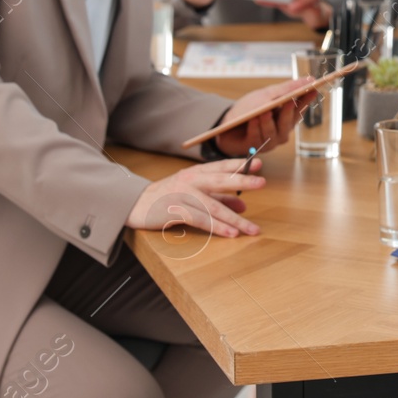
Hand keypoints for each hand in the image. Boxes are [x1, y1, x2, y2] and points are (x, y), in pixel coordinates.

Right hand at [126, 157, 266, 238]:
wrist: (135, 204)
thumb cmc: (168, 197)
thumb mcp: (194, 194)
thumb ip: (219, 198)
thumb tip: (244, 205)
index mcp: (195, 173)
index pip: (221, 166)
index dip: (240, 165)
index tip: (259, 164)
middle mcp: (190, 180)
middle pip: (219, 180)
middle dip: (242, 181)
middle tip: (262, 183)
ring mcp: (182, 195)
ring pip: (212, 206)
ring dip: (234, 219)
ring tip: (251, 228)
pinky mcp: (174, 211)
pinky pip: (200, 219)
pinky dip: (216, 227)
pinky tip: (230, 234)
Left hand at [214, 76, 315, 157]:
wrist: (226, 122)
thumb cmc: (249, 108)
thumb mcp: (267, 94)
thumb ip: (287, 89)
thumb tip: (310, 80)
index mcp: (286, 118)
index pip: (300, 109)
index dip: (306, 100)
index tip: (313, 89)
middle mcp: (281, 132)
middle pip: (288, 123)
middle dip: (287, 112)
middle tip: (288, 101)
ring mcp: (268, 141)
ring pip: (272, 132)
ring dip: (267, 122)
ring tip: (264, 111)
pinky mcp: (253, 147)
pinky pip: (256, 137)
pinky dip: (255, 128)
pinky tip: (253, 119)